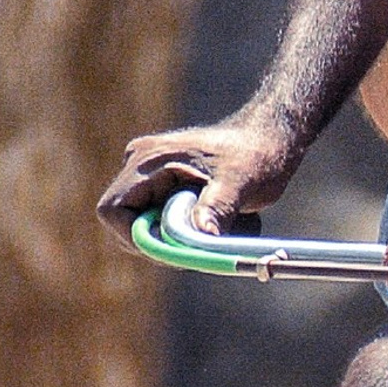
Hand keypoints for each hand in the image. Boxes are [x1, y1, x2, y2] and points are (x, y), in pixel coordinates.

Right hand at [97, 100, 302, 233]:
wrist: (273, 137)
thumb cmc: (257, 152)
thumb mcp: (241, 181)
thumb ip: (218, 206)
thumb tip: (202, 235)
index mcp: (148, 161)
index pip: (113, 211)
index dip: (137, 238)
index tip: (175, 249)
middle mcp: (142, 169)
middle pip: (133, 227)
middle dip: (169, 244)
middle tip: (210, 246)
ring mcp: (153, 180)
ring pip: (155, 230)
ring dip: (189, 239)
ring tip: (231, 223)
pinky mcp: (168, 190)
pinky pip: (171, 225)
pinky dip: (198, 233)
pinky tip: (230, 219)